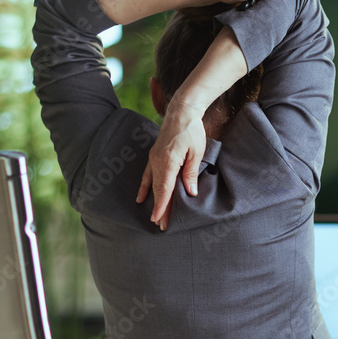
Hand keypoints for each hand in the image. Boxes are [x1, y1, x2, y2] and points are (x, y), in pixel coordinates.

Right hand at [136, 101, 205, 229]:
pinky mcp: (154, 155)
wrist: (181, 111)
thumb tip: (190, 192)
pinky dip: (144, 187)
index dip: (162, 206)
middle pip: (158, 190)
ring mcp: (154, 158)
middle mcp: (157, 161)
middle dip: (160, 209)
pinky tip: (140, 197)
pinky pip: (147, 174)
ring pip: (152, 184)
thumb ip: (191, 172)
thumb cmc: (192, 130)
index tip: (159, 220)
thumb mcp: (196, 152)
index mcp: (168, 161)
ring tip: (154, 217)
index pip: (164, 189)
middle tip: (161, 227)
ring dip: (153, 201)